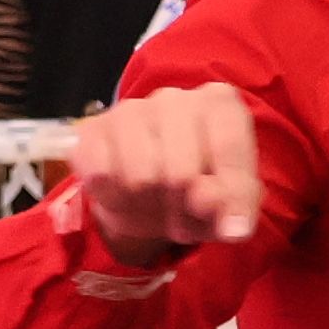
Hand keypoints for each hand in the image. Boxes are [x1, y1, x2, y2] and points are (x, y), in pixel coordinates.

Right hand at [65, 84, 261, 266]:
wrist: (149, 192)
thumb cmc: (199, 188)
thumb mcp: (231, 204)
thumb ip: (236, 207)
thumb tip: (224, 217)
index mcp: (219, 104)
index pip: (228, 147)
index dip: (231, 196)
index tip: (232, 230)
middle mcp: (175, 98)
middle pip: (181, 173)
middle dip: (182, 207)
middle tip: (182, 211)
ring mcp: (131, 109)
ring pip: (141, 177)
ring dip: (148, 205)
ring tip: (155, 201)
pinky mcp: (93, 130)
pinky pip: (102, 177)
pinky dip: (114, 199)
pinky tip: (124, 192)